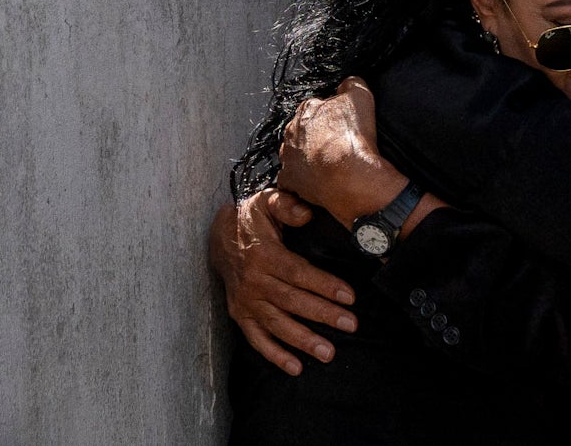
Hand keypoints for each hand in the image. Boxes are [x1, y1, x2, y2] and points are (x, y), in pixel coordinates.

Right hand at [208, 190, 357, 375]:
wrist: (219, 237)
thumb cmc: (251, 220)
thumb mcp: (266, 202)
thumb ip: (286, 205)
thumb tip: (306, 214)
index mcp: (264, 255)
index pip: (298, 273)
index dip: (324, 285)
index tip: (350, 297)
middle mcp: (253, 281)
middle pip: (292, 301)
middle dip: (323, 315)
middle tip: (350, 325)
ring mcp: (246, 301)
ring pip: (277, 324)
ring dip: (303, 340)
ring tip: (328, 353)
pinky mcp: (240, 315)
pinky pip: (257, 339)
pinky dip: (274, 355)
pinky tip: (296, 368)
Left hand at [278, 77, 408, 227]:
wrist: (350, 177)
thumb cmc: (353, 138)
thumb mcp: (361, 97)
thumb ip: (352, 85)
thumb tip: (349, 83)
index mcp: (306, 110)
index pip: (316, 107)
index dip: (332, 116)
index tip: (343, 126)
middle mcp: (291, 132)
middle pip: (304, 131)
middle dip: (317, 137)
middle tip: (338, 146)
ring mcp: (288, 158)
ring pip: (297, 154)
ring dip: (309, 158)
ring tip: (331, 166)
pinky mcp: (289, 181)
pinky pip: (293, 180)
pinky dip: (303, 181)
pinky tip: (320, 182)